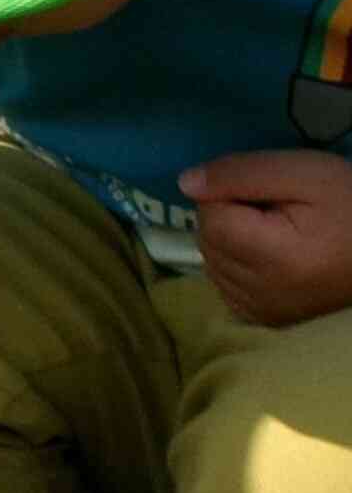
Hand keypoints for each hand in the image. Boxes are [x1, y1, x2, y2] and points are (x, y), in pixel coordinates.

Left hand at [182, 151, 351, 326]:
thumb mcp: (305, 172)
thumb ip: (242, 173)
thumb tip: (186, 183)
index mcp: (274, 256)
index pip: (210, 216)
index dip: (230, 193)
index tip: (269, 193)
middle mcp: (263, 293)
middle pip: (208, 240)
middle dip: (229, 216)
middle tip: (277, 211)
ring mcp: (264, 312)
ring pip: (213, 262)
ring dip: (232, 241)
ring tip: (279, 233)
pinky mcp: (268, 320)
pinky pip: (227, 285)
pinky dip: (238, 267)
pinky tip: (272, 257)